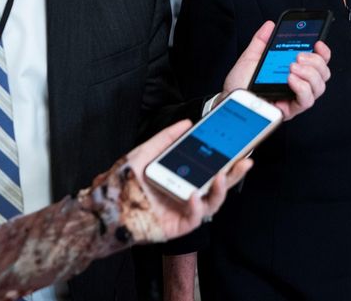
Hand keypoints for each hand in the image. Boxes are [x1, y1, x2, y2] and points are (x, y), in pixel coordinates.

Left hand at [127, 120, 251, 241]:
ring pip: (213, 202)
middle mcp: (188, 193)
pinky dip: (197, 206)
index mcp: (184, 177)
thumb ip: (166, 137)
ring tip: (222, 175)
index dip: (227, 159)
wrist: (105, 207)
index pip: (211, 168)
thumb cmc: (124, 182)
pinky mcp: (178, 226)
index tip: (238, 146)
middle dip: (235, 173)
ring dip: (222, 189)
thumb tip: (187, 123)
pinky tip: (194, 194)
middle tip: (245, 161)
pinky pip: (195, 218)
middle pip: (218, 185)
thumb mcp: (145, 152)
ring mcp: (184, 210)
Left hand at [221, 21, 331, 119]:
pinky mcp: (291, 110)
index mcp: (293, 71)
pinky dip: (302, 87)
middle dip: (316, 61)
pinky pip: (307, 100)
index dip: (323, 53)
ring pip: (319, 87)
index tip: (318, 43)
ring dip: (310, 73)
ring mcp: (295, 98)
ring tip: (292, 67)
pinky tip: (290, 79)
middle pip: (323, 74)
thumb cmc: (240, 82)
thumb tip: (270, 25)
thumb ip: (261, 41)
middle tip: (299, 56)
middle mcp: (298, 85)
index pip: (318, 63)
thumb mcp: (251, 57)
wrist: (229, 98)